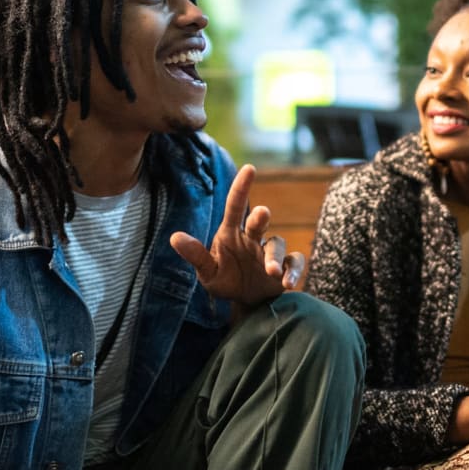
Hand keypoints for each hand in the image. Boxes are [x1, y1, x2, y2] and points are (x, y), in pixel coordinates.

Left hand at [170, 164, 305, 305]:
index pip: (235, 206)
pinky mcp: (285, 266)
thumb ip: (196, 255)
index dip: (241, 187)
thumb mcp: (207, 271)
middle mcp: (252, 237)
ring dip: (274, 256)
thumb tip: (174, 237)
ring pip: (277, 244)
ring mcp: (269, 251)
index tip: (249, 168)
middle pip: (258, 221)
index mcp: (231, 233)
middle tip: (262, 213)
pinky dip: (293, 271)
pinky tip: (287, 283)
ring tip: (271, 272)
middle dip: (260, 217)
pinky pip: (294, 262)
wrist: (245, 301)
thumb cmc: (225, 280)